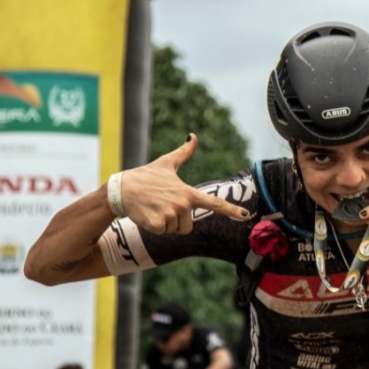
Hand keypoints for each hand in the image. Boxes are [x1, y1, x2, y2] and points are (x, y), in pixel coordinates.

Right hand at [119, 133, 249, 233]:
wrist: (121, 189)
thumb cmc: (146, 176)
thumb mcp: (166, 163)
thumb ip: (184, 152)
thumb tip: (193, 135)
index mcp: (188, 192)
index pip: (214, 203)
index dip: (232, 210)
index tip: (246, 215)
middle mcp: (182, 205)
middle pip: (188, 225)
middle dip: (177, 220)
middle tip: (163, 205)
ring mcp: (170, 215)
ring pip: (175, 230)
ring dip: (165, 223)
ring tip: (155, 208)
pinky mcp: (157, 225)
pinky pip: (163, 233)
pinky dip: (154, 227)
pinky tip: (147, 214)